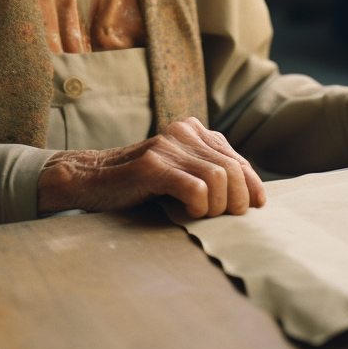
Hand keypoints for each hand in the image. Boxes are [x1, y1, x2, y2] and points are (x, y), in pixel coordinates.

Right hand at [37, 116, 264, 218]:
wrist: (91, 179)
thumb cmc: (138, 183)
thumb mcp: (176, 169)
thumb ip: (205, 170)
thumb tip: (249, 195)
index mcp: (192, 130)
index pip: (236, 158)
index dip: (252, 184)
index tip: (256, 206)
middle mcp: (182, 132)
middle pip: (231, 168)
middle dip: (237, 200)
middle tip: (226, 218)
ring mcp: (166, 147)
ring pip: (218, 178)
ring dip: (218, 206)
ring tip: (203, 215)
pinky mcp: (152, 166)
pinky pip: (195, 187)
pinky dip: (199, 205)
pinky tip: (188, 211)